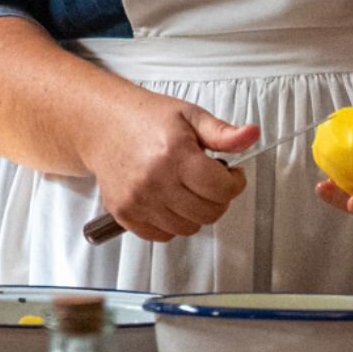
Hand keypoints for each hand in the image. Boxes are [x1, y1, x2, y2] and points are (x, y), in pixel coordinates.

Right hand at [80, 86, 257, 242]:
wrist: (101, 124)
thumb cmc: (144, 118)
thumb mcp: (189, 115)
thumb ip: (222, 132)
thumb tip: (251, 135)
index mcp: (174, 153)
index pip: (222, 189)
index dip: (234, 181)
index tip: (229, 173)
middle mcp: (155, 180)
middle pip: (208, 212)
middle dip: (216, 198)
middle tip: (207, 180)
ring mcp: (138, 200)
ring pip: (188, 228)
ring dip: (194, 212)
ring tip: (184, 187)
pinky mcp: (125, 213)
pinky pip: (162, 235)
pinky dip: (171, 222)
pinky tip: (167, 199)